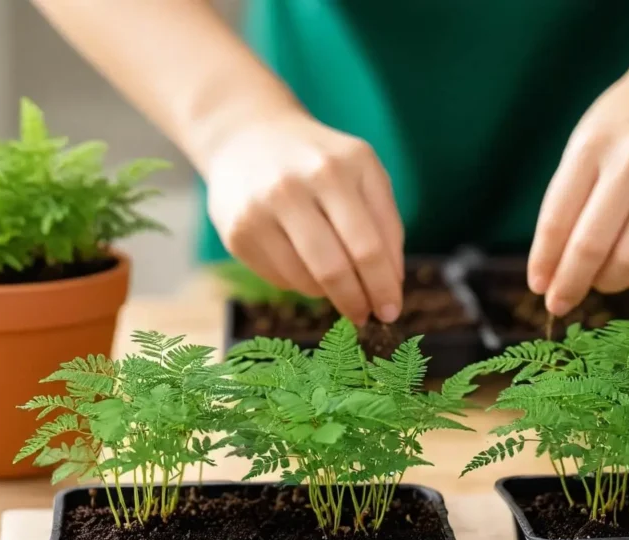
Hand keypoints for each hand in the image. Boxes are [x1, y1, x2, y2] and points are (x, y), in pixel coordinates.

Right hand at [205, 111, 403, 324]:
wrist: (247, 136)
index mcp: (336, 169)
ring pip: (306, 280)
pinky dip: (302, 283)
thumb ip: (386, 224)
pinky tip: (305, 264)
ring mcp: (258, 211)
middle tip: (365, 315)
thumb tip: (392, 283)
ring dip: (329, 293)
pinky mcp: (236, 233)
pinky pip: (280, 279)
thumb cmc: (321, 163)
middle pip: (334, 269)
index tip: (391, 311)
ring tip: (336, 281)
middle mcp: (292, 187)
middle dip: (356, 301)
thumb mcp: (363, 174)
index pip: (367, 246)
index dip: (382, 286)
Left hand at [527, 69, 628, 315]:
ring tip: (604, 277)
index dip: (544, 263)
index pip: (557, 219)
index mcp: (594, 145)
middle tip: (561, 302)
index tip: (540, 288)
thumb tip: (548, 274)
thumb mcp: (588, 144)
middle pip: (592, 246)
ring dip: (609, 283)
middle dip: (570, 285)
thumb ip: (568, 202)